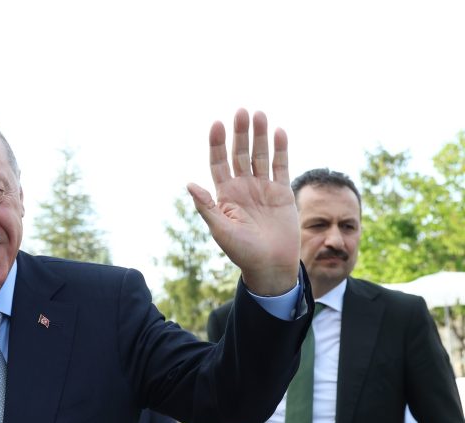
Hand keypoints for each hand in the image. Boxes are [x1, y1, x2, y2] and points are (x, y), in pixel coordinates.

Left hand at [187, 109, 299, 295]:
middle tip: (241, 111)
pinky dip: (280, 149)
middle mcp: (242, 187)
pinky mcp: (281, 191)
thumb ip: (207, 206)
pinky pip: (280, 165)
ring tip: (258, 114)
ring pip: (260, 155)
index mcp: (224, 195)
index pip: (218, 163)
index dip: (216, 144)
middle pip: (240, 154)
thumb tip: (189, 184)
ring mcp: (262, 187)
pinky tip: (279, 132)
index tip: (216, 124)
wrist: (270, 264)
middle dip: (239, 133)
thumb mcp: (220, 230)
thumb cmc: (242, 251)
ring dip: (259, 135)